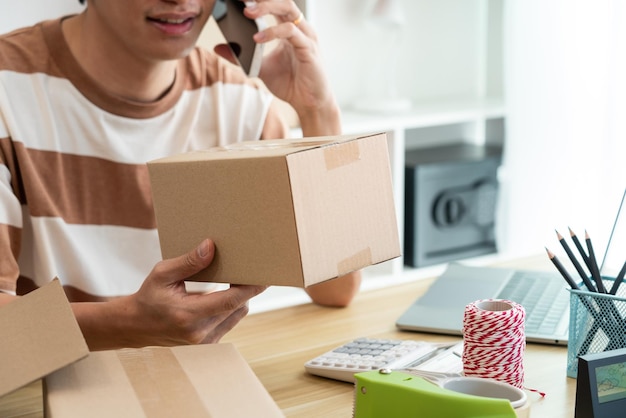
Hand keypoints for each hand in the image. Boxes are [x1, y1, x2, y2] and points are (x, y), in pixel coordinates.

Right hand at [79, 239, 265, 349]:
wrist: (135, 326)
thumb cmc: (149, 297)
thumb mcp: (163, 274)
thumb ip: (189, 262)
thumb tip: (211, 246)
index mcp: (188, 315)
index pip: (231, 301)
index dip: (251, 288)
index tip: (265, 275)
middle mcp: (199, 333)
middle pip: (238, 306)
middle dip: (246, 288)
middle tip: (250, 267)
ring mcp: (205, 342)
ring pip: (237, 314)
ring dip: (238, 297)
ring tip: (233, 279)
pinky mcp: (208, 344)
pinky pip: (230, 321)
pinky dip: (230, 307)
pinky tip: (221, 294)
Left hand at [242, 0, 339, 133]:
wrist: (309, 103)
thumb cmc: (291, 84)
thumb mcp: (260, 68)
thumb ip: (241, 57)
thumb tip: (218, 47)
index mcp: (289, 29)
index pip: (274, 4)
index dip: (259, 0)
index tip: (239, 0)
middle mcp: (299, 28)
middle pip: (282, 1)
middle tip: (242, 1)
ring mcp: (306, 36)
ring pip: (288, 9)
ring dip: (266, 7)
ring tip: (248, 13)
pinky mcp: (309, 48)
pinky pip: (291, 32)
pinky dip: (273, 32)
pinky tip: (257, 38)